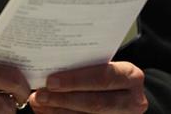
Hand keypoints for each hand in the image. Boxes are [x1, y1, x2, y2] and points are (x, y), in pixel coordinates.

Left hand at [29, 61, 147, 112]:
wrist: (126, 92)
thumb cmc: (109, 71)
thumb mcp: (105, 63)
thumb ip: (86, 63)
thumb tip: (50, 62)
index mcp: (130, 76)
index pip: (103, 77)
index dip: (76, 80)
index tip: (51, 81)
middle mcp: (132, 100)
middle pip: (95, 103)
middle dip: (64, 99)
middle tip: (40, 94)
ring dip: (59, 110)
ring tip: (38, 102)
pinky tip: (47, 111)